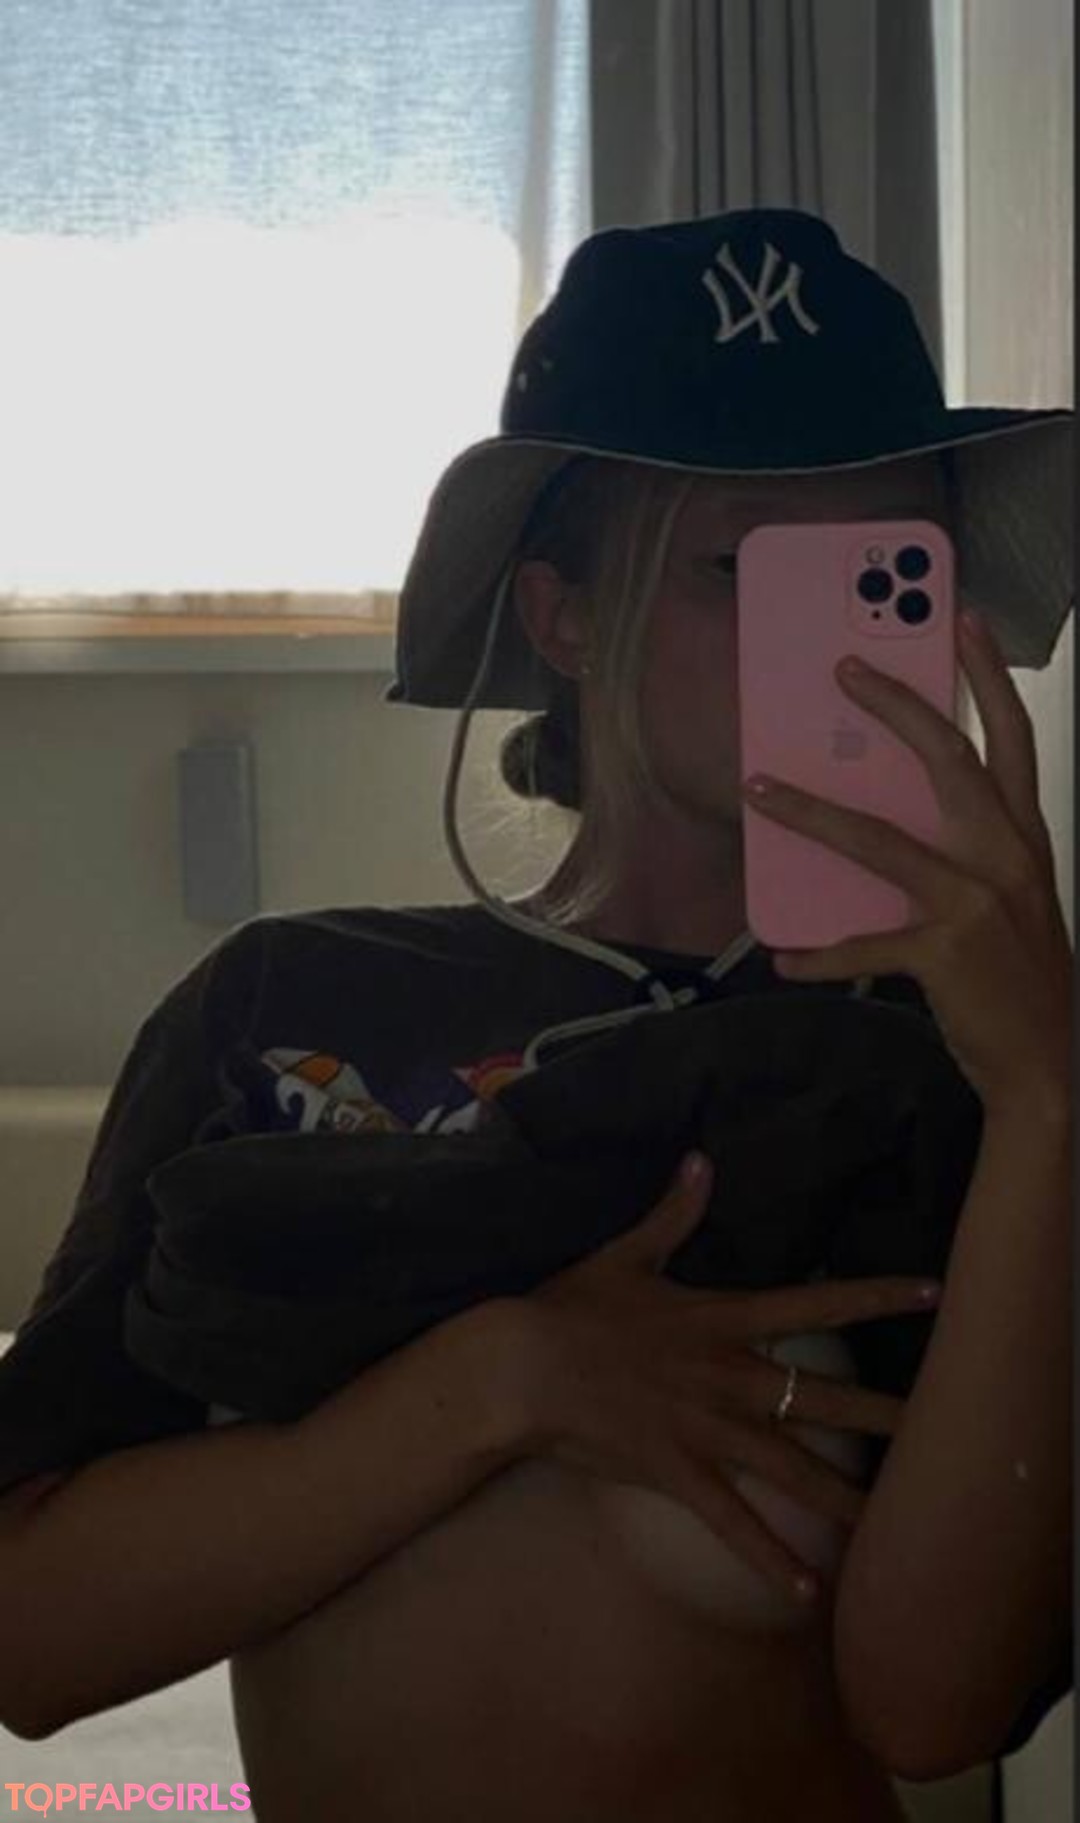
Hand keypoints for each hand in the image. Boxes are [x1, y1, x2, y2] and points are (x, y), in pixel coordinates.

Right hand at [515, 1152, 940, 1607]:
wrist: (520, 1368)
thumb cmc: (570, 1309)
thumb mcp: (625, 1254)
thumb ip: (673, 1213)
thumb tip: (702, 1160)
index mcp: (723, 1318)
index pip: (816, 1304)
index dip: (877, 1297)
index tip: (933, 1293)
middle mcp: (730, 1376)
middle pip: (824, 1397)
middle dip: (887, 1416)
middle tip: (948, 1433)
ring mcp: (707, 1429)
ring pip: (793, 1467)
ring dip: (846, 1499)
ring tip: (897, 1528)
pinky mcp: (678, 1473)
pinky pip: (734, 1523)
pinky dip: (770, 1559)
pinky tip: (809, 1594)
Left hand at [742, 604, 1072, 1116]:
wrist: (1049, 1060)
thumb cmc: (1020, 974)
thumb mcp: (1010, 898)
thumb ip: (965, 853)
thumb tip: (892, 815)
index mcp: (1024, 838)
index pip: (1011, 739)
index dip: (989, 678)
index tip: (964, 621)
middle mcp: (1007, 857)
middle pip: (950, 760)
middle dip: (897, 707)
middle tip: (846, 667)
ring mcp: (976, 903)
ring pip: (881, 841)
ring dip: (812, 814)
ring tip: (761, 788)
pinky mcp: (945, 952)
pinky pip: (865, 945)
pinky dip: (820, 954)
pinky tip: (784, 957)